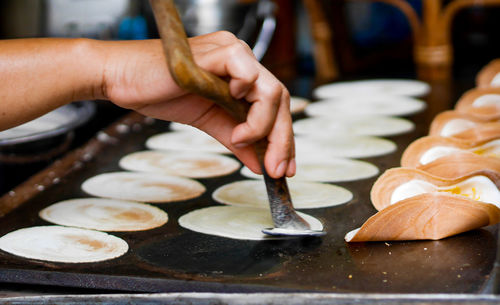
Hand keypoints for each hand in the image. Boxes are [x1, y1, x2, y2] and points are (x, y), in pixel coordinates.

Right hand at [100, 32, 294, 177]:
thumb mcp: (209, 122)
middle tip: (275, 169)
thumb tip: (260, 165)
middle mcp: (244, 61)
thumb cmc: (161, 93)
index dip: (284, 140)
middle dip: (282, 140)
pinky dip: (247, 97)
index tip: (283, 170)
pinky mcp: (219, 50)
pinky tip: (233, 114)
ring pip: (271, 90)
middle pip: (280, 100)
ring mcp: (233, 52)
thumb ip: (236, 140)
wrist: (125, 79)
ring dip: (263, 124)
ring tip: (242, 141)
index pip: (276, 107)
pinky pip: (248, 73)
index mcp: (243, 76)